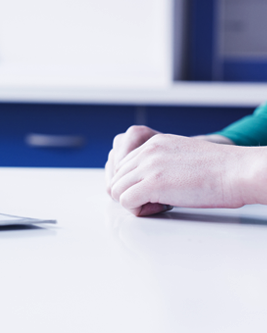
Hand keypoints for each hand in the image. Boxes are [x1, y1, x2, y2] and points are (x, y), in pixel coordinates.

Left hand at [108, 134, 251, 215]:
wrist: (238, 171)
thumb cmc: (221, 171)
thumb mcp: (182, 157)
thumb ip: (162, 164)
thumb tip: (151, 183)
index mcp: (153, 144)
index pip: (123, 166)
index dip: (135, 183)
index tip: (155, 190)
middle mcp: (146, 151)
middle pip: (116, 178)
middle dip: (132, 193)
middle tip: (156, 200)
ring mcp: (148, 166)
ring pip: (116, 190)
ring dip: (134, 201)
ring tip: (159, 203)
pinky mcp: (152, 183)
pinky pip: (125, 202)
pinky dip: (139, 210)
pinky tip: (160, 207)